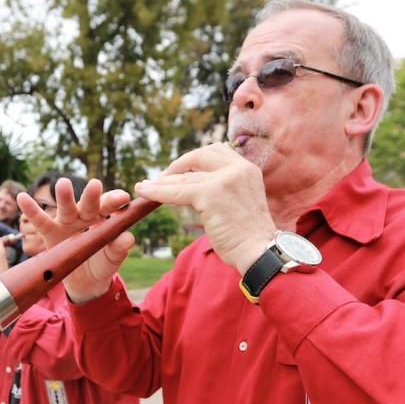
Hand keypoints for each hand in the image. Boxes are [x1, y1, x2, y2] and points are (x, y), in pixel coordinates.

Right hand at [15, 178, 134, 303]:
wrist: (86, 283)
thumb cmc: (102, 265)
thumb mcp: (112, 259)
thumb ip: (119, 248)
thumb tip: (128, 238)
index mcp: (103, 220)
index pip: (110, 208)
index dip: (115, 201)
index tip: (123, 197)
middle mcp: (85, 217)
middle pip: (89, 205)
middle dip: (91, 196)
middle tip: (95, 185)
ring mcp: (67, 223)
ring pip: (66, 208)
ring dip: (65, 197)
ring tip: (63, 184)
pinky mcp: (50, 233)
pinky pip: (41, 221)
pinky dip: (31, 210)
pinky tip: (22, 197)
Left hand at [135, 143, 275, 272]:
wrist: (259, 252)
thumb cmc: (249, 236)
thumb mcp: (240, 202)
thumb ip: (224, 188)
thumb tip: (193, 185)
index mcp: (247, 168)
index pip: (216, 152)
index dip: (194, 159)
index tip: (180, 170)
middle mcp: (238, 168)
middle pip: (200, 155)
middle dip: (178, 165)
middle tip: (161, 178)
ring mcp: (224, 179)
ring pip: (185, 177)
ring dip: (162, 182)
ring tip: (145, 187)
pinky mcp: (210, 194)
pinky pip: (177, 190)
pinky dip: (158, 192)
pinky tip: (145, 192)